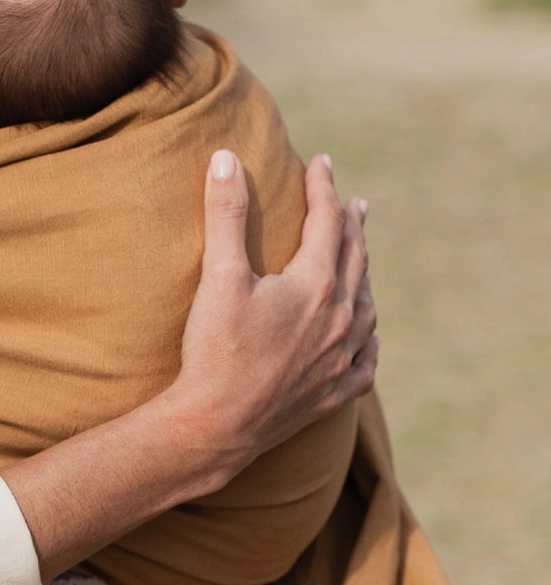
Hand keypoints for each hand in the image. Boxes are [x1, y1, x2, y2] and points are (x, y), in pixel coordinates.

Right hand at [174, 150, 377, 486]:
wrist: (216, 426)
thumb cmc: (215, 349)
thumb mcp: (218, 274)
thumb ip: (226, 213)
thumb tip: (227, 158)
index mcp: (316, 285)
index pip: (327, 221)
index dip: (323, 187)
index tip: (322, 162)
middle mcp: (340, 319)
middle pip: (354, 259)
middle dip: (351, 225)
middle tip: (353, 203)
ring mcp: (340, 359)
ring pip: (366, 307)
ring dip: (364, 276)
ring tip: (359, 260)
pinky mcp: (333, 393)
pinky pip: (366, 362)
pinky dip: (369, 340)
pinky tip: (368, 335)